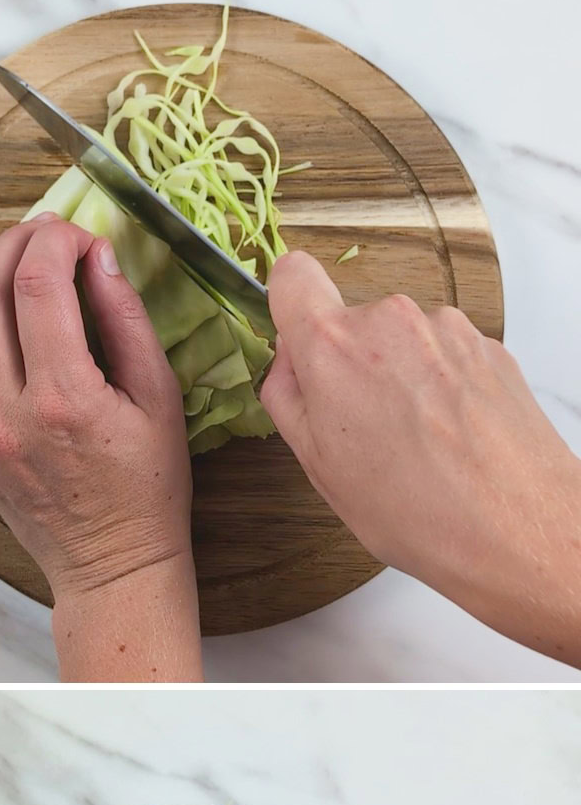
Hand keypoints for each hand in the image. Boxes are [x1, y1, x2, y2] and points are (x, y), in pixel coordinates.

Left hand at [0, 215, 200, 679]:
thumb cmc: (150, 487)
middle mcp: (9, 413)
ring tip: (17, 261)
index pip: (38, 287)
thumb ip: (126, 320)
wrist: (112, 565)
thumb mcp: (159, 398)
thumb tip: (99, 256)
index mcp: (64, 398)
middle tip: (45, 233)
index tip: (80, 235)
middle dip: (15, 247)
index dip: (55, 244)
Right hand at [260, 252, 580, 665]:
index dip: (293, 306)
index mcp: (334, 345)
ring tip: (420, 441)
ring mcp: (447, 328)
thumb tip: (287, 364)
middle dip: (354, 363)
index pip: (293, 276)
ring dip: (404, 375)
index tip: (302, 340)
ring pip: (404, 339)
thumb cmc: (417, 510)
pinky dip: (445, 385)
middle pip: (354, 320)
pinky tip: (454, 436)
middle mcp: (391, 320)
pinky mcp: (489, 344)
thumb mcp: (319, 466)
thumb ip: (289, 398)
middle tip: (367, 427)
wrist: (516, 528)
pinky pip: (448, 354)